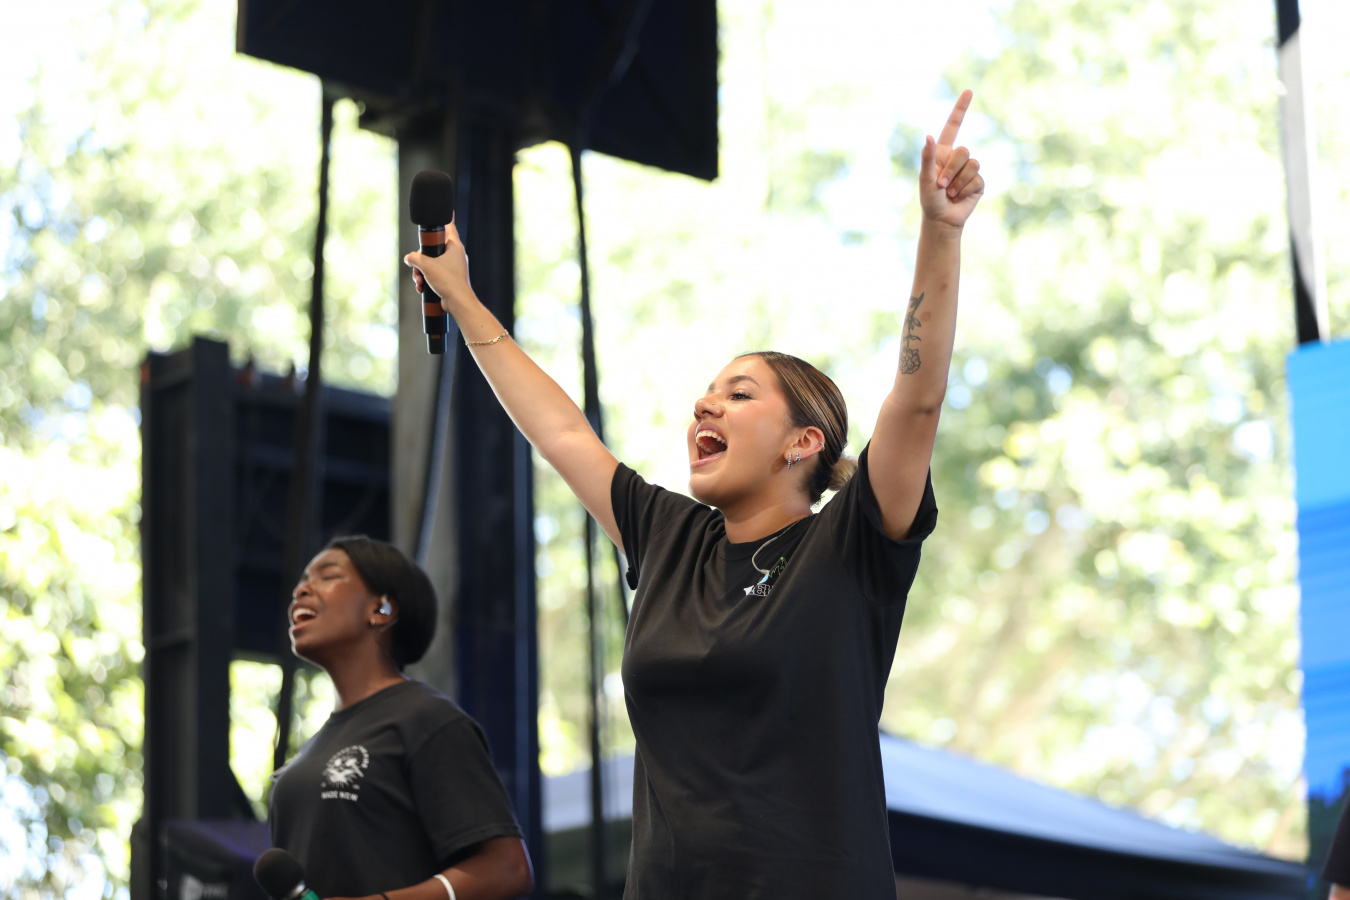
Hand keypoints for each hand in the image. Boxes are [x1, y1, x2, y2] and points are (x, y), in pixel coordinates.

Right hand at [403, 220, 472, 310]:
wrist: (457, 302)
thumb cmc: (447, 281)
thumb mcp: (426, 265)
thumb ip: (414, 258)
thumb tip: (409, 258)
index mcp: (454, 246)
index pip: (449, 226)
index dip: (445, 218)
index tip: (446, 209)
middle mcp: (455, 255)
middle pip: (433, 248)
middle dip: (420, 259)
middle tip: (416, 265)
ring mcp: (452, 267)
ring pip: (431, 263)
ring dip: (421, 272)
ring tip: (419, 279)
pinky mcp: (449, 278)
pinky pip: (434, 274)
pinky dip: (426, 280)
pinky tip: (421, 287)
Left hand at [919, 89, 983, 229]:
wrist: (942, 220)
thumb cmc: (929, 199)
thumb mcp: (924, 178)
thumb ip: (927, 157)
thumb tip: (928, 136)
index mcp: (942, 152)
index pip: (953, 126)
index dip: (961, 109)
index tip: (969, 91)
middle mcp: (957, 158)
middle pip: (963, 151)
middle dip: (951, 170)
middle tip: (941, 186)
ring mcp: (970, 170)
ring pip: (972, 164)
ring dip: (958, 182)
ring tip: (950, 193)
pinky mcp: (979, 182)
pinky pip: (977, 179)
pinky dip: (966, 190)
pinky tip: (960, 197)